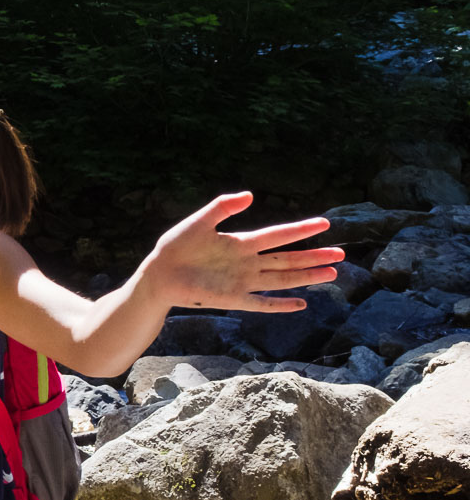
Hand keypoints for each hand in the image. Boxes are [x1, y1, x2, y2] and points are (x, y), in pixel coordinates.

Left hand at [141, 192, 344, 312]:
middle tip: (341, 254)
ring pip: (281, 279)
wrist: (158, 274)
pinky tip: (300, 303)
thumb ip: (223, 207)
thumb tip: (251, 195)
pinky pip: (261, 303)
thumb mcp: (199, 222)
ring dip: (306, 277)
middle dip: (314, 256)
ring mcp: (241, 282)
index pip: (277, 234)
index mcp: (240, 242)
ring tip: (332, 273)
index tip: (324, 223)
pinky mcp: (232, 299)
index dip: (300, 229)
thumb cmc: (176, 246)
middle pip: (287, 259)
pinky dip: (279, 304)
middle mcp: (246, 263)